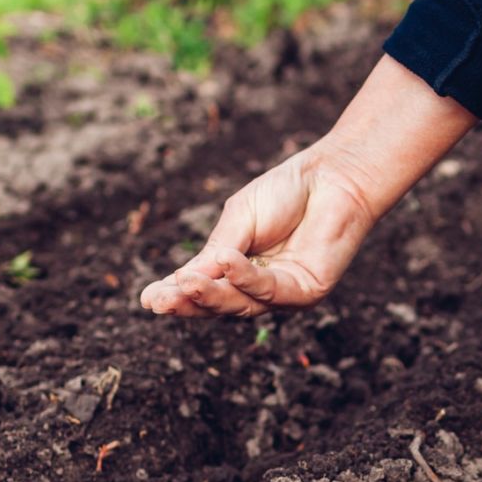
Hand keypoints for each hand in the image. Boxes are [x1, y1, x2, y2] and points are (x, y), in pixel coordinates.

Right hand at [141, 55, 475, 318]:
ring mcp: (285, 294)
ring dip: (211, 296)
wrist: (334, 176)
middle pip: (220, 305)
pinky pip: (270, 290)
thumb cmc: (289, 192)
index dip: (177, 295)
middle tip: (157, 302)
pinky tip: (225, 262)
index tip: (147, 299)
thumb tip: (181, 282)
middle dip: (188, 303)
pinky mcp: (308, 292)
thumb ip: (217, 251)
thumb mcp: (240, 219)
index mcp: (240, 269)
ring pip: (242, 304)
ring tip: (182, 286)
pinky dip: (245, 277)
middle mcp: (261, 288)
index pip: (205, 289)